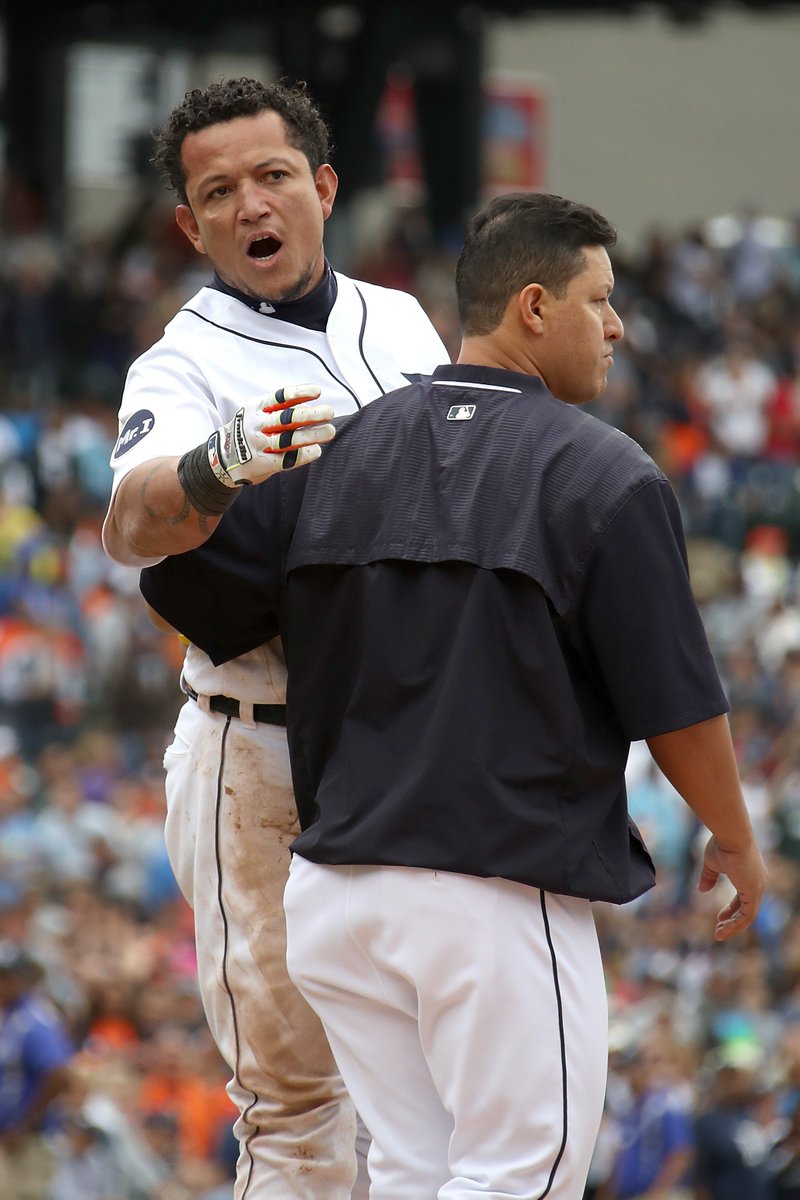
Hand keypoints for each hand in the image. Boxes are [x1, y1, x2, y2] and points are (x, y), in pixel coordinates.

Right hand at [210, 384, 334, 485]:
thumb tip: (309, 406)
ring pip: (288, 439)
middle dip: (310, 414)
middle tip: (330, 411)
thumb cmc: (249, 431)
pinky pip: (284, 460)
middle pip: (286, 418)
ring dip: (311, 435)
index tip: (318, 391)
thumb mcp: (256, 413)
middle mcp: (256, 424)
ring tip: (330, 431)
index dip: (299, 393)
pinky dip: (302, 455)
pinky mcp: (260, 463)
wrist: (220, 457)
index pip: (280, 397)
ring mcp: (257, 444)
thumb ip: (279, 410)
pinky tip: (316, 451)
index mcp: (256, 407)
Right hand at [697, 835, 767, 940]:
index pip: (743, 898)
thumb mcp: (712, 864)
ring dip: (733, 926)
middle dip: (732, 920)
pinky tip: (723, 928)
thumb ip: (709, 877)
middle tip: (719, 929)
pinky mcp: (754, 893)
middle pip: (747, 908)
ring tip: (719, 934)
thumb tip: (702, 890)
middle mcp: (758, 882)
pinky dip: (736, 924)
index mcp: (750, 874)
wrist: (730, 835)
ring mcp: (758, 888)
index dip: (731, 909)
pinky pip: (747, 916)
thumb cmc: (721, 845)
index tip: (719, 917)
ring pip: (748, 915)